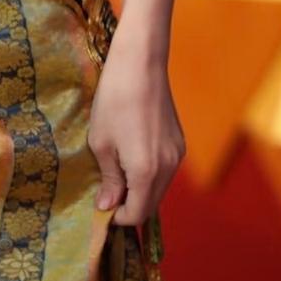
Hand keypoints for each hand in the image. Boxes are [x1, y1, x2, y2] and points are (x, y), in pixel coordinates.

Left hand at [87, 26, 185, 227]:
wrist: (141, 63)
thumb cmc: (114, 100)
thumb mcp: (101, 142)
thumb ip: (109, 179)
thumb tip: (108, 206)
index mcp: (147, 172)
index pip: (137, 214)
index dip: (117, 217)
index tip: (100, 206)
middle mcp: (168, 168)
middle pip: (151, 205)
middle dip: (129, 205)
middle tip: (105, 192)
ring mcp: (178, 155)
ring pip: (159, 189)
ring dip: (139, 190)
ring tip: (116, 172)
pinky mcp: (180, 142)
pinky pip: (165, 171)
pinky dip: (150, 175)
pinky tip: (132, 157)